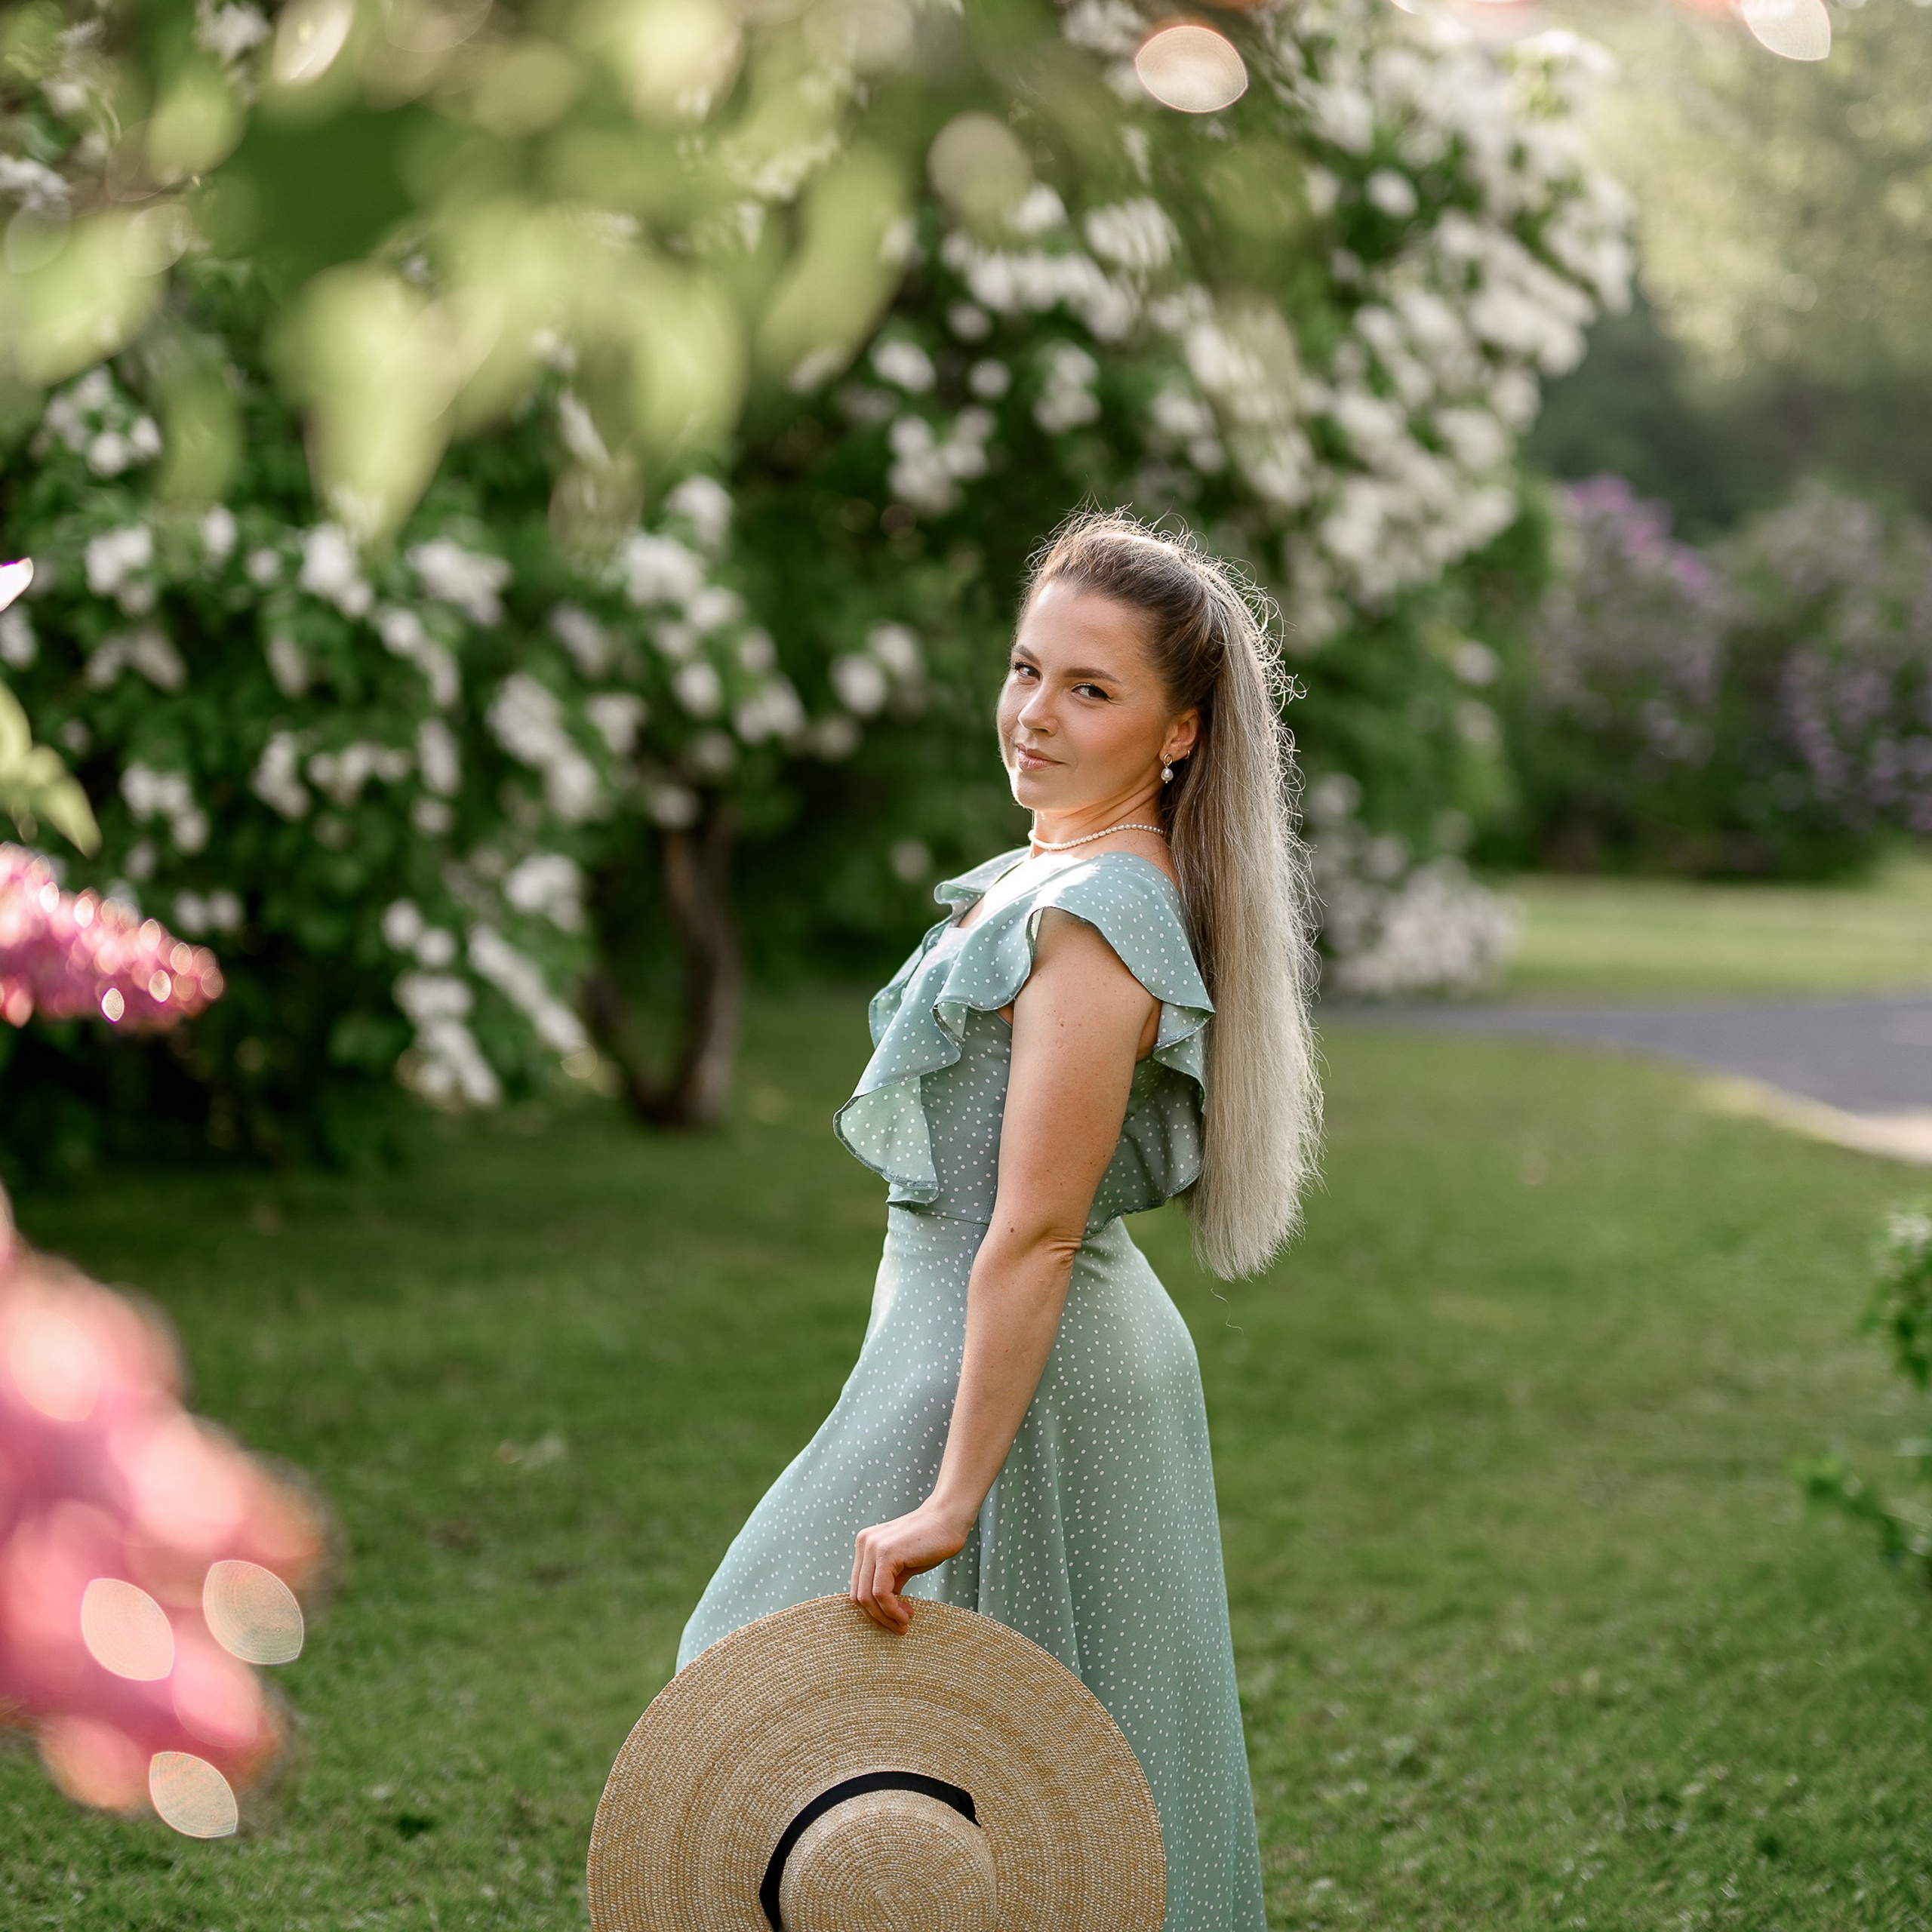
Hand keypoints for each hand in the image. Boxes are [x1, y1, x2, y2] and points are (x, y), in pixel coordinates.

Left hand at [850, 1499, 970, 1633]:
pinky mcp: (886, 1553)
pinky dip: (892, 1610)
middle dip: (878, 1617)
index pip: (858, 1587)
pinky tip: (906, 1614)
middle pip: (858, 1595)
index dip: (873, 1610)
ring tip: (904, 1623)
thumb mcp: (903, 1566)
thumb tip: (882, 1609)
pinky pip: (881, 1593)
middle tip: (899, 1627)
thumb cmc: (930, 1542)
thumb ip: (888, 1583)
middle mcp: (863, 1544)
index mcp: (865, 1545)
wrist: (948, 1520)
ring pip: (867, 1597)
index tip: (894, 1620)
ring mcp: (872, 1547)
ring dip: (886, 1617)